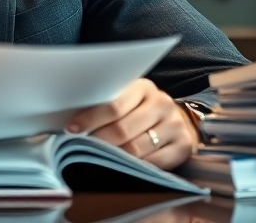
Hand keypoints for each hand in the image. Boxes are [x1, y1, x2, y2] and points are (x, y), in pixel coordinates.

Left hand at [64, 78, 197, 169]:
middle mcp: (162, 104)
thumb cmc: (140, 111)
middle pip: (123, 129)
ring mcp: (175, 125)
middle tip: (80, 148)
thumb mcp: (126, 100)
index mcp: (143, 87)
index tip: (71, 130)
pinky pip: (154, 163)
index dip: (90, 119)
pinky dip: (134, 168)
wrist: (176, 121)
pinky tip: (121, 168)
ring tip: (96, 159)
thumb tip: (73, 124)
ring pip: (136, 148)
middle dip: (98, 141)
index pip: (113, 106)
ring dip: (113, 156)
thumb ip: (106, 106)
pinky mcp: (183, 146)